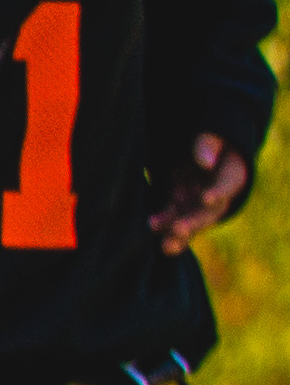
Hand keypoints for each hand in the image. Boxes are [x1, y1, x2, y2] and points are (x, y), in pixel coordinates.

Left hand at [151, 132, 254, 251]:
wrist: (202, 151)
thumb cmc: (210, 142)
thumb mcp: (211, 137)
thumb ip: (208, 145)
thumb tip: (205, 162)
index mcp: (231, 176)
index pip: (227, 185)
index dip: (218, 192)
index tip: (208, 197)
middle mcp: (217, 196)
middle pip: (208, 212)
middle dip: (194, 222)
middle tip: (179, 229)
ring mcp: (199, 204)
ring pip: (191, 222)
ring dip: (178, 234)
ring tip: (166, 246)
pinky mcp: (181, 205)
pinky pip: (174, 218)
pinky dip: (164, 225)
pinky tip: (154, 228)